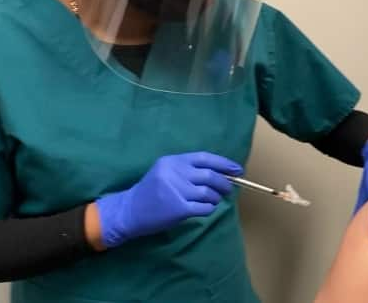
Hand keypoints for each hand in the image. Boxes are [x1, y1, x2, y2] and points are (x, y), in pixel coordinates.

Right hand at [95, 152, 243, 247]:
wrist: (130, 210)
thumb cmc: (151, 190)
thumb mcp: (164, 171)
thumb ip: (186, 169)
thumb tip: (219, 172)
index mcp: (172, 161)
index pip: (204, 158)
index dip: (223, 163)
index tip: (237, 169)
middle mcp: (175, 173)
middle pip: (210, 175)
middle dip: (224, 183)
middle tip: (229, 189)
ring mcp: (177, 191)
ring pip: (209, 193)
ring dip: (216, 198)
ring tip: (214, 200)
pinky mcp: (178, 209)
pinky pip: (204, 208)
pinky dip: (209, 209)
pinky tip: (206, 209)